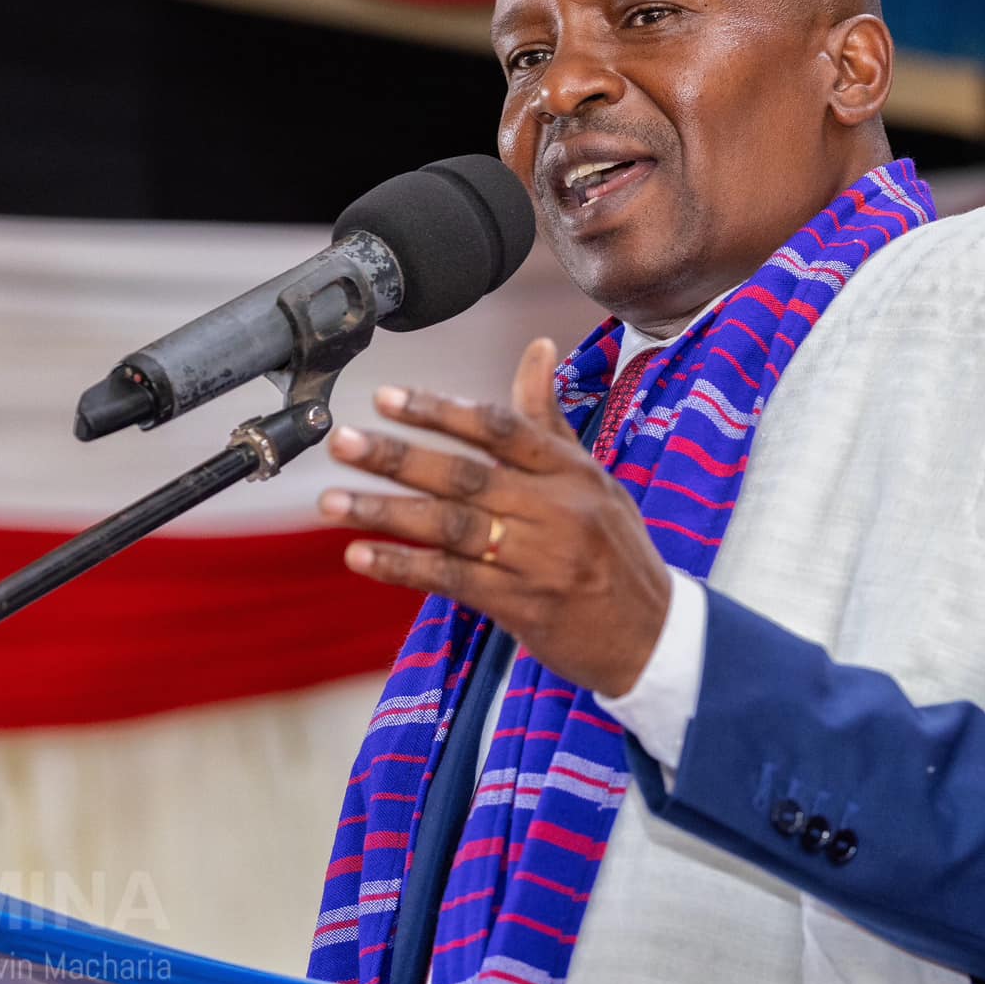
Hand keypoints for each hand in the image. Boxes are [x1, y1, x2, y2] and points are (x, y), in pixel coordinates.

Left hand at [319, 337, 671, 696]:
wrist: (653, 635)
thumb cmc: (616, 550)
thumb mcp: (594, 478)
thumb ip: (549, 419)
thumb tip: (537, 347)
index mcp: (572, 471)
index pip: (500, 429)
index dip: (441, 411)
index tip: (386, 398)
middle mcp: (556, 510)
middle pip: (465, 475)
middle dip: (397, 457)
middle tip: (342, 442)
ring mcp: (538, 559)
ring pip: (451, 527)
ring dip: (385, 513)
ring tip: (331, 501)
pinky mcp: (523, 605)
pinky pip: (452, 580)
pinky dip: (403, 566)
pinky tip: (361, 556)